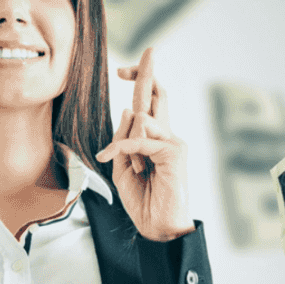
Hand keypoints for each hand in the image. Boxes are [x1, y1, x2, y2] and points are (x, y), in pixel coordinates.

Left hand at [95, 48, 194, 241]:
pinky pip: (141, 140)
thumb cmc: (142, 202)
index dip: (139, 82)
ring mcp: (174, 143)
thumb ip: (123, 141)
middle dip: (145, 73)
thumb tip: (128, 110)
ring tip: (133, 171)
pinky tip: (111, 157)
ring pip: (143, 119)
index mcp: (155, 139)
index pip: (149, 103)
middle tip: (141, 55)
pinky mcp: (174, 152)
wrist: (157, 228)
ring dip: (125, 144)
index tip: (122, 70)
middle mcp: (168, 136)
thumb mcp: (122, 168)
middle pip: (157, 95)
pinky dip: (123, 148)